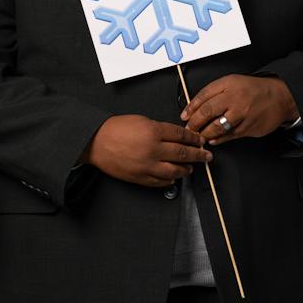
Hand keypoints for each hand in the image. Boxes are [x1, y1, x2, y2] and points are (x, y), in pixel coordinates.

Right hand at [86, 115, 211, 186]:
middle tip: (206, 156)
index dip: (194, 138)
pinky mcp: (140, 177)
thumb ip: (160, 129)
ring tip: (192, 168)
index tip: (200, 140)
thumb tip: (176, 136)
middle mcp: (153, 149)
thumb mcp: (142, 120)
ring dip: (186, 169)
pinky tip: (175, 177)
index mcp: (154, 132)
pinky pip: (160, 181)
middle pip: (183, 153)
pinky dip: (170, 179)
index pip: (182, 136)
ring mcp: (147, 165)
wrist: (96, 141)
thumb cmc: (115, 129)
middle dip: (198, 155)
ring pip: (175, 170)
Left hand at [181, 74, 296, 144]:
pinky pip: (229, 136)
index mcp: (229, 85)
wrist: (279, 96)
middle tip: (189, 128)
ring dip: (205, 133)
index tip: (185, 116)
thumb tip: (194, 107)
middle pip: (207, 112)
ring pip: (217, 127)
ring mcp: (242, 114)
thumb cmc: (253, 90)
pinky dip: (219, 139)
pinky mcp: (249, 127)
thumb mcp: (232, 83)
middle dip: (194, 123)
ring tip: (200, 136)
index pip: (203, 96)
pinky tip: (213, 139)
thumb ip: (213, 93)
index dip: (190, 108)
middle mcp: (235, 98)